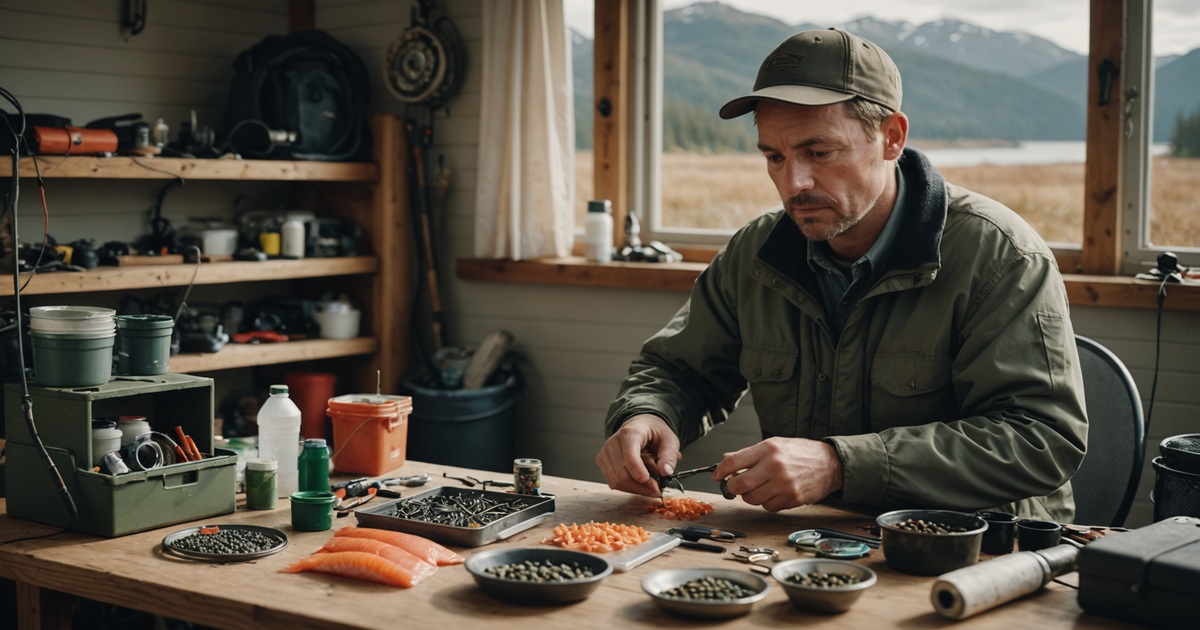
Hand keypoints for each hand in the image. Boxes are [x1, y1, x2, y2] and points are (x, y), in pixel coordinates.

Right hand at [596, 414, 679, 496]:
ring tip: (649, 486)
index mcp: (630, 433)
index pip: (629, 457)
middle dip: (641, 486)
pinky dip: (627, 488)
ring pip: (617, 481)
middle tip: (657, 490)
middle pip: (622, 473)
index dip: (639, 473)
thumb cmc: (653, 432)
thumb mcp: (669, 439)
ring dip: (635, 489)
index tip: (654, 484)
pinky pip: (613, 482)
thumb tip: (666, 472)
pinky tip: (638, 484)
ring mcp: (605, 452)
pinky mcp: (602, 461)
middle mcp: (613, 442)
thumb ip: (669, 456)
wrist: (639, 425)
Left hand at [712, 437, 843, 511]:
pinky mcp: (791, 499)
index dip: (720, 470)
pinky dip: (766, 502)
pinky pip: (768, 507)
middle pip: (740, 485)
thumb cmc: (801, 452)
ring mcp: (784, 484)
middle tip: (734, 485)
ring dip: (750, 496)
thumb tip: (726, 459)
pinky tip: (774, 492)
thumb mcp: (775, 444)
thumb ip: (750, 453)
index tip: (717, 475)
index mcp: (768, 449)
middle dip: (733, 487)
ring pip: (752, 499)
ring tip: (759, 487)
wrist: (830, 463)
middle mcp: (774, 466)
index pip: (734, 461)